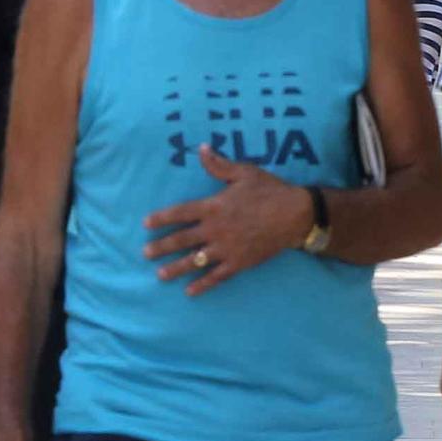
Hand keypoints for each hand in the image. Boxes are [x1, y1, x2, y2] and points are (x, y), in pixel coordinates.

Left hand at [142, 147, 308, 293]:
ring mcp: (226, 248)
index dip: (162, 218)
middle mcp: (215, 229)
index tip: (146, 224)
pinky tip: (190, 291)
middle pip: (182, 239)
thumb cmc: (270, 191)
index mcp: (213, 206)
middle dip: (162, 247)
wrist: (296, 215)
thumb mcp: (244, 173)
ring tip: (160, 275)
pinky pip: (217, 276)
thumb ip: (219, 165)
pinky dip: (203, 284)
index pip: (180, 213)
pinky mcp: (239, 263)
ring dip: (176, 268)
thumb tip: (201, 148)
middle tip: (145, 253)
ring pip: (195, 260)